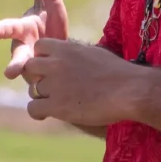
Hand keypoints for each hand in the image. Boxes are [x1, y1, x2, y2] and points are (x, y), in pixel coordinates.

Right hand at [0, 0, 69, 84]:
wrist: (62, 47)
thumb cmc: (51, 21)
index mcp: (23, 30)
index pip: (9, 28)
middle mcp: (24, 50)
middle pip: (17, 57)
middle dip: (14, 64)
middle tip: (9, 73)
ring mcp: (33, 67)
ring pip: (31, 76)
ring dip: (35, 79)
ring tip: (39, 86)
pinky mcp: (45, 81)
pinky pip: (46, 87)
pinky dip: (51, 89)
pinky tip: (60, 92)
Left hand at [22, 39, 143, 126]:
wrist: (129, 90)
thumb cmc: (119, 72)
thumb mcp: (94, 53)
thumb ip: (76, 53)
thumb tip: (69, 55)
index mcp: (67, 48)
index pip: (39, 47)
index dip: (43, 58)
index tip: (51, 67)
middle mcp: (56, 63)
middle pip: (30, 67)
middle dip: (37, 76)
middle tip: (49, 86)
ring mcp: (55, 85)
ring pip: (32, 89)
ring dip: (41, 96)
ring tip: (54, 102)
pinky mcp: (57, 106)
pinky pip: (33, 107)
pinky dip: (38, 112)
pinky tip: (46, 114)